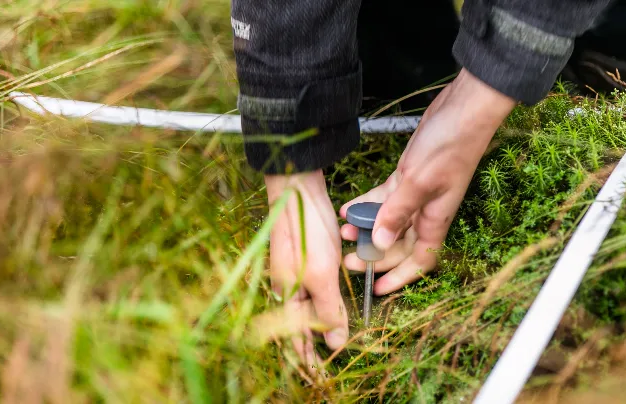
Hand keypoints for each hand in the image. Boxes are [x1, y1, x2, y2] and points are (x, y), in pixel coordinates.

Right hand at [265, 170, 347, 368]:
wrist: (298, 189)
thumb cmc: (305, 231)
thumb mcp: (320, 275)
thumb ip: (327, 310)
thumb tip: (335, 344)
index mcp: (287, 295)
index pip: (295, 337)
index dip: (307, 357)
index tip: (319, 376)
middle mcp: (290, 285)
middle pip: (303, 322)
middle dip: (316, 342)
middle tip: (329, 361)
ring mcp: (299, 269)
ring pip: (313, 303)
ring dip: (326, 318)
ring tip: (335, 336)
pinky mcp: (310, 254)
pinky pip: (320, 282)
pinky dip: (330, 293)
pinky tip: (338, 297)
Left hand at [340, 69, 515, 294]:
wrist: (463, 109)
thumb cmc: (451, 144)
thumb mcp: (419, 181)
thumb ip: (397, 212)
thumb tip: (380, 244)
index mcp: (436, 219)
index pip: (419, 260)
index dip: (399, 277)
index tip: (377, 290)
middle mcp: (426, 211)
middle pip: (398, 245)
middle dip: (374, 256)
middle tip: (348, 260)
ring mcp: (416, 194)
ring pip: (387, 222)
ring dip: (366, 228)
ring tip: (344, 231)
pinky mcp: (406, 176)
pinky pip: (383, 199)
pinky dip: (367, 204)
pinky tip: (347, 208)